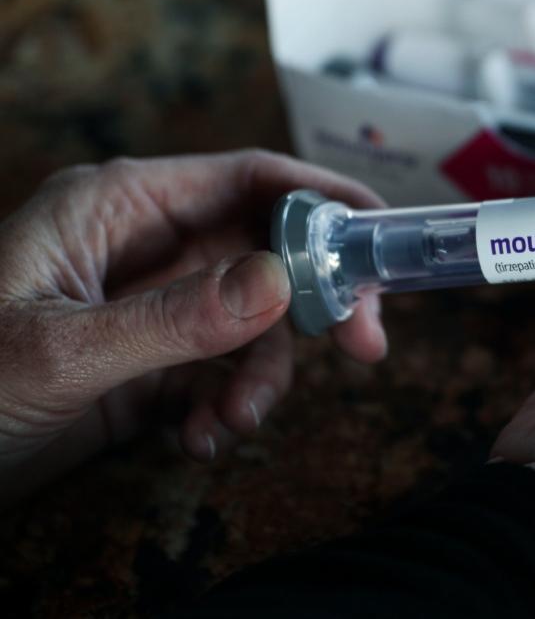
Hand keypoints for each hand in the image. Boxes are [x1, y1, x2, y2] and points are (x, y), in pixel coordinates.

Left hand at [0, 150, 387, 505]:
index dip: (324, 201)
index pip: (246, 180)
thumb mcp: (61, 352)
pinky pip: (225, 372)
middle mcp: (145, 247)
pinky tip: (200, 442)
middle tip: (366, 347)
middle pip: (269, 252)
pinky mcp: (152, 363)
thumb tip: (279, 284)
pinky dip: (230, 408)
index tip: (385, 238)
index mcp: (119, 207)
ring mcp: (153, 307)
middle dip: (316, 302)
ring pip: (257, 323)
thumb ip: (173, 319)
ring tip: (231, 427)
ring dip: (263, 378)